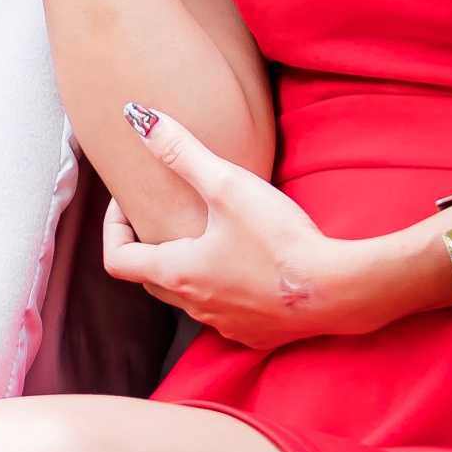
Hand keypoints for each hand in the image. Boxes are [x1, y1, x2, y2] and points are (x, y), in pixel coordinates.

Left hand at [96, 102, 396, 350]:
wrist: (338, 291)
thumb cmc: (280, 240)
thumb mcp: (227, 186)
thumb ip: (181, 152)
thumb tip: (137, 118)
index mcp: (178, 272)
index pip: (117, 260)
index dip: (113, 229)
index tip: (128, 204)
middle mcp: (195, 305)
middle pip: (150, 280)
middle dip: (148, 247)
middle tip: (162, 217)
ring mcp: (226, 325)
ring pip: (189, 297)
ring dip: (188, 269)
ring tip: (208, 236)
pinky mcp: (257, 333)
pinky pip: (226, 312)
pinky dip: (224, 289)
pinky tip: (246, 266)